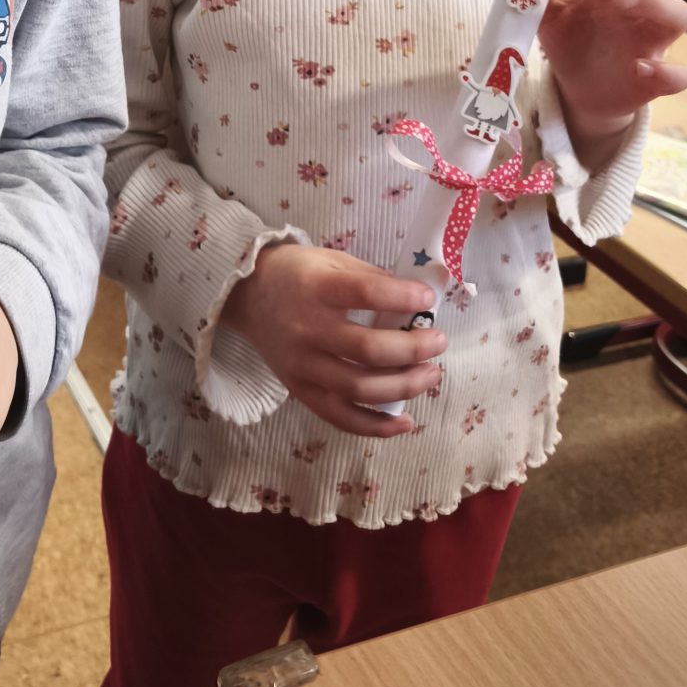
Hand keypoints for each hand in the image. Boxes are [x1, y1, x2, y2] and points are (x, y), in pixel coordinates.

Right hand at [220, 243, 443, 438]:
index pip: (365, 293)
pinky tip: (405, 422)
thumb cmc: (298, 273)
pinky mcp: (299, 390)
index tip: (428, 297)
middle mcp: (306, 329)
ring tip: (431, 376)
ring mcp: (302, 364)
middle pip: (367, 349)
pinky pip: (339, 416)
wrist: (247, 294)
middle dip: (412, 349)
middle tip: (438, 342)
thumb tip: (420, 299)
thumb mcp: (332, 261)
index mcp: (316, 288)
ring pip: (358, 388)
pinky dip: (375, 426)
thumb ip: (371, 279)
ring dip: (403, 387)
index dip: (402, 297)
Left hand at [535, 0, 686, 163]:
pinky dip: (666, 71)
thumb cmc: (569, 41)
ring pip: (681, 14)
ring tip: (620, 6)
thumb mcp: (549, 18)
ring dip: (656, 4)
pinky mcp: (656, 79)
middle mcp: (637, 10)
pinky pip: (680, 75)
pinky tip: (638, 67)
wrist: (577, 89)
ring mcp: (651, 43)